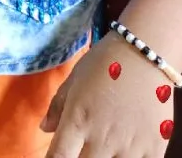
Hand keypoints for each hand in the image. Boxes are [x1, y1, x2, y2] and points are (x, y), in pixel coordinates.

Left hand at [40, 30, 170, 157]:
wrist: (146, 52)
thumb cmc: (106, 60)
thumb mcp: (76, 78)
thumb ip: (58, 105)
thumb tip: (45, 129)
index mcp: (78, 120)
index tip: (58, 157)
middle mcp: (101, 139)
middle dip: (81, 157)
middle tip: (86, 144)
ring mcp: (128, 147)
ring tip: (108, 144)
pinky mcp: (153, 149)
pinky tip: (129, 146)